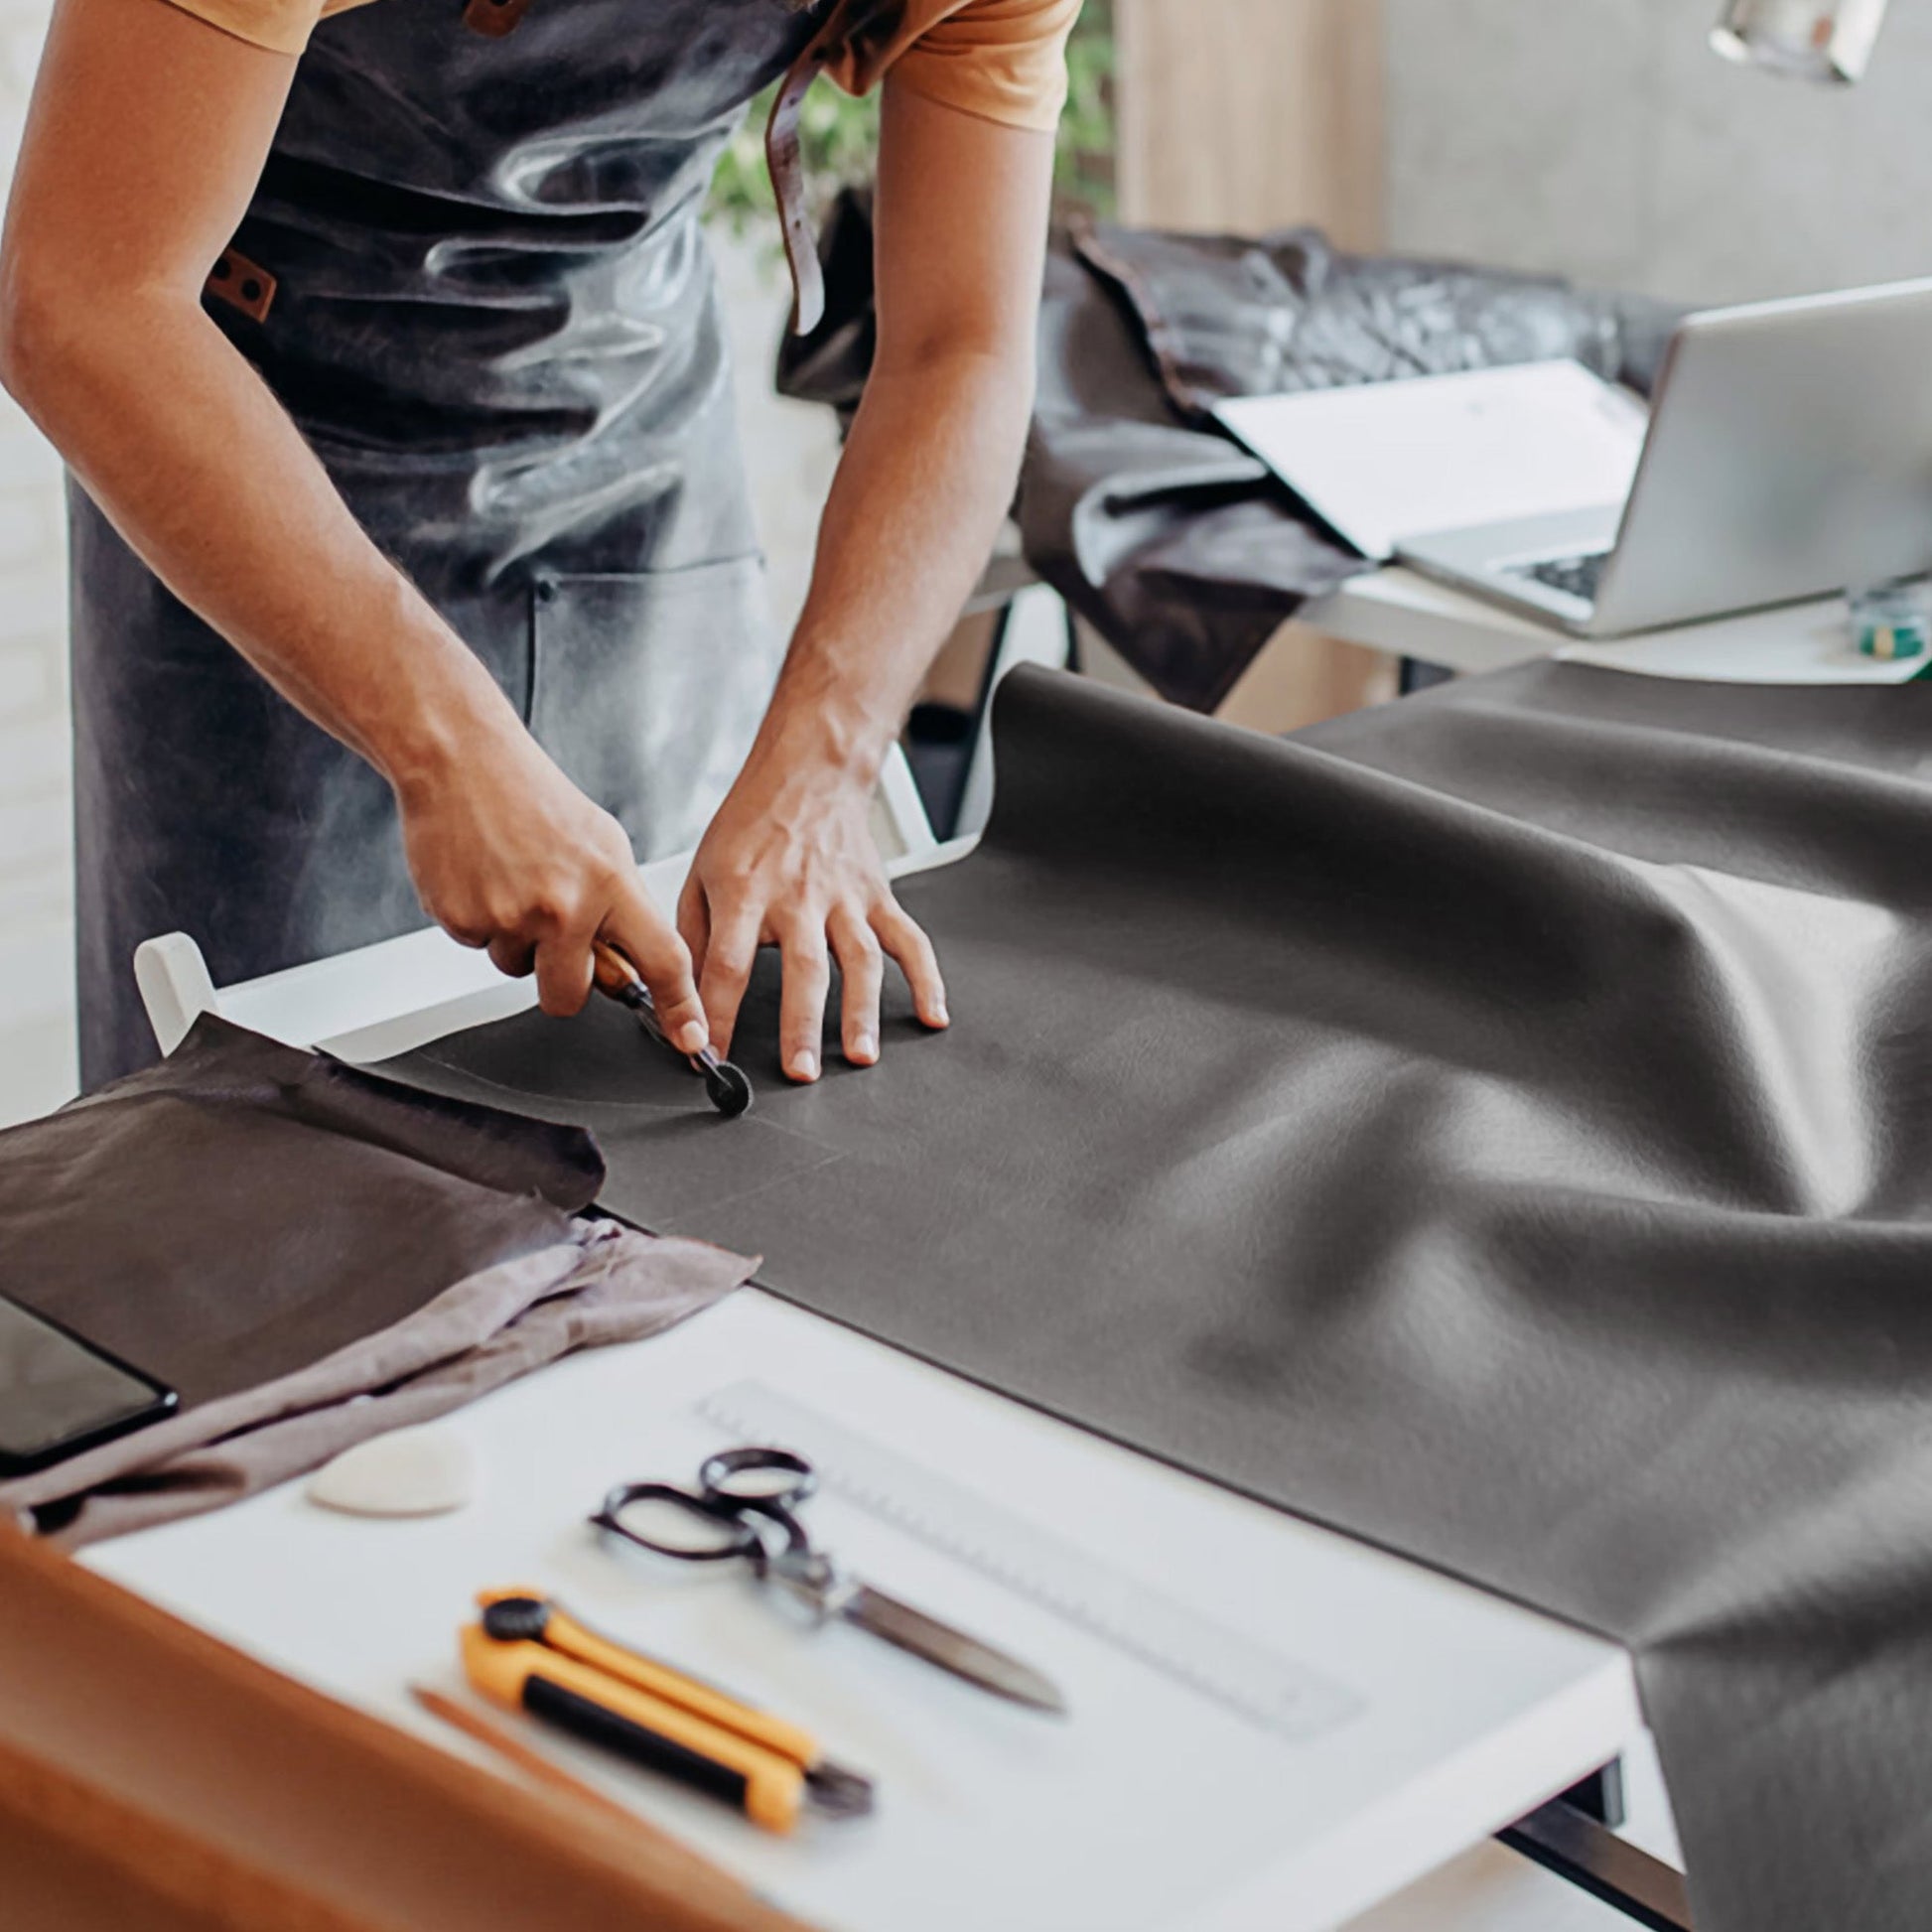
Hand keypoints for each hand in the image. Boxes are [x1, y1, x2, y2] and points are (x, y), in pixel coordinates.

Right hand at [394, 716, 707, 1047]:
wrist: (462, 761)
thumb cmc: (533, 798)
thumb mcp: (603, 845)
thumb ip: (621, 907)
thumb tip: (629, 966)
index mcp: (610, 884)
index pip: (661, 959)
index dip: (680, 1005)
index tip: (691, 1039)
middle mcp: (563, 907)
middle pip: (570, 996)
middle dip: (563, 982)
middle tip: (554, 937)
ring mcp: (509, 918)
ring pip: (519, 971)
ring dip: (519, 943)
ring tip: (514, 883)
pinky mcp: (462, 921)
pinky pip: (479, 948)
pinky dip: (482, 922)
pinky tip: (484, 877)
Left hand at [679, 752, 947, 1081]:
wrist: (809, 771)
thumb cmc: (751, 824)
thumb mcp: (702, 872)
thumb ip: (695, 936)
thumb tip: (684, 997)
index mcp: (745, 892)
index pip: (728, 964)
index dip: (718, 1014)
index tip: (709, 1054)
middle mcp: (797, 897)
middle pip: (802, 969)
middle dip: (801, 1025)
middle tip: (801, 1072)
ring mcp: (845, 898)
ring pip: (859, 961)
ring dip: (862, 1012)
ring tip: (861, 1056)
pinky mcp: (878, 897)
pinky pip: (909, 941)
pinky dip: (927, 979)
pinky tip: (932, 1016)